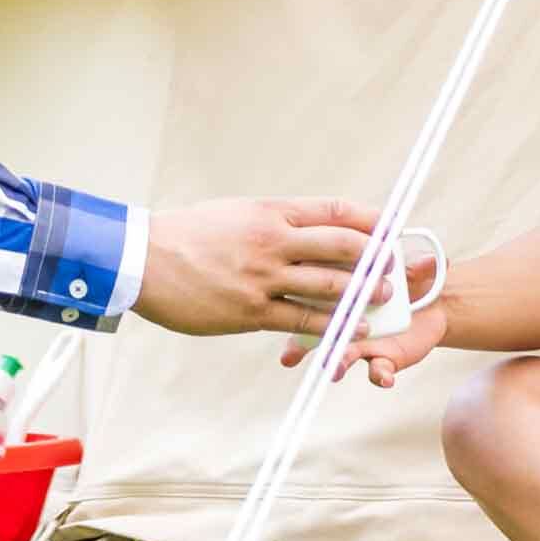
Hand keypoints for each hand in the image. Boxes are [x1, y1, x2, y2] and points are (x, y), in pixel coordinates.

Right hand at [131, 197, 384, 336]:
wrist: (143, 260)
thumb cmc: (185, 234)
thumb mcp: (233, 212)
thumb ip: (271, 220)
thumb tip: (301, 225)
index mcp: (269, 212)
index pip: (332, 211)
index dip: (369, 218)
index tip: (393, 222)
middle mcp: (272, 242)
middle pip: (341, 246)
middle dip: (375, 256)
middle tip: (396, 264)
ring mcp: (263, 278)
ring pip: (328, 285)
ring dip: (362, 292)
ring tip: (383, 297)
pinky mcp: (251, 311)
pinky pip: (301, 320)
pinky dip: (331, 325)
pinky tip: (351, 329)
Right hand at [276, 256, 448, 386]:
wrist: (435, 307)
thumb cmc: (409, 282)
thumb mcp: (413, 271)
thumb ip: (417, 268)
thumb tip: (429, 260)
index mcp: (345, 291)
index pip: (314, 294)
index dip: (299, 297)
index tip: (291, 299)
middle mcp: (346, 319)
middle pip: (318, 330)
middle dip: (304, 341)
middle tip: (298, 344)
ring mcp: (361, 342)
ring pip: (341, 355)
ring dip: (335, 362)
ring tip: (334, 369)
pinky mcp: (382, 359)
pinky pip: (377, 372)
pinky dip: (380, 376)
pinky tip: (385, 378)